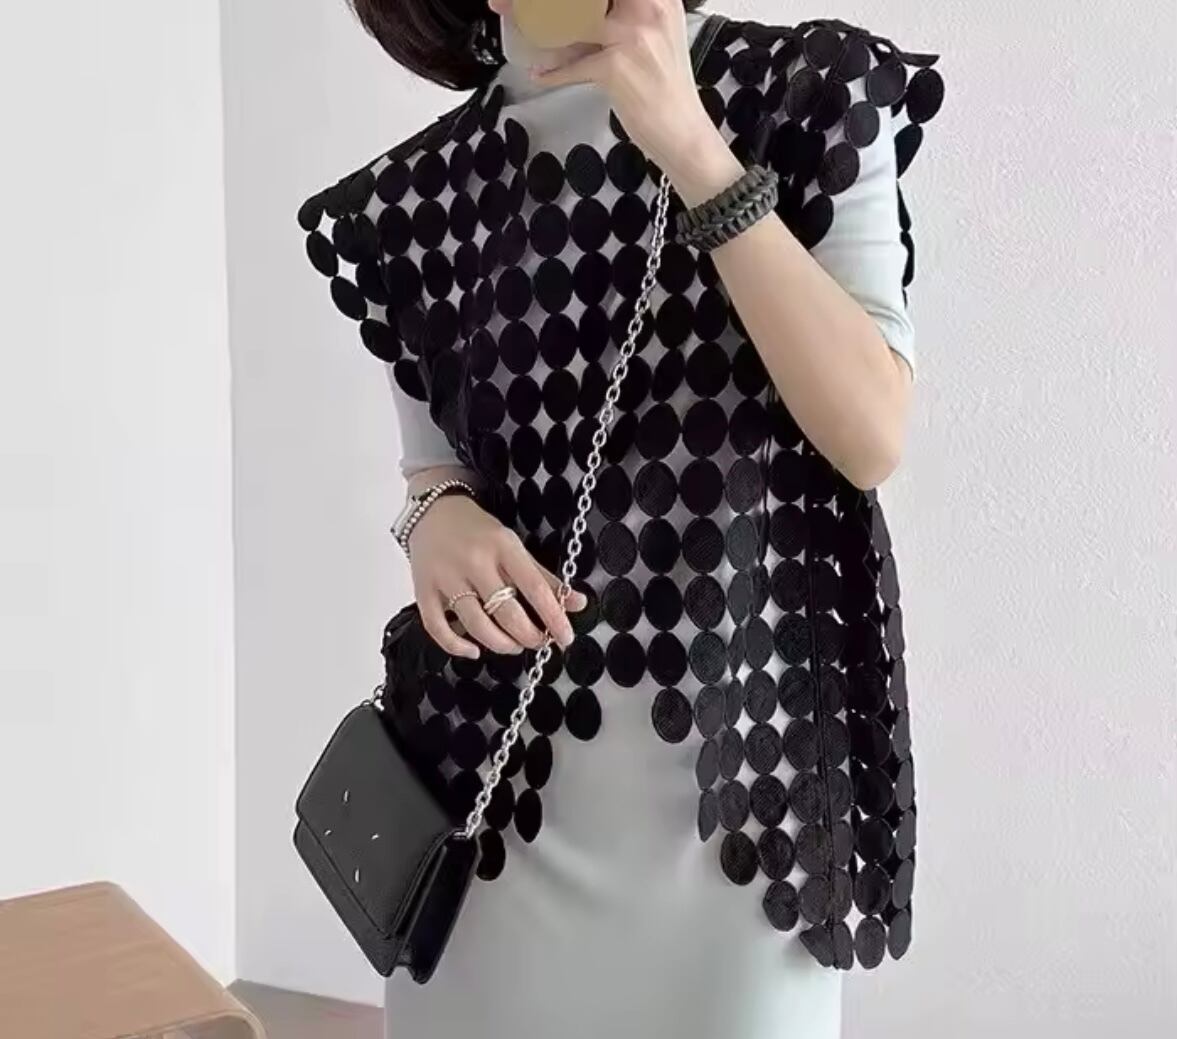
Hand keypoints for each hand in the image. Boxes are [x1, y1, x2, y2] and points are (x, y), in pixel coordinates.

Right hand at [408, 493, 586, 659]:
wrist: (432, 511)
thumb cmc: (478, 532)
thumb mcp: (514, 546)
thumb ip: (544, 578)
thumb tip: (578, 603)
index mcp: (503, 546)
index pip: (535, 588)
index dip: (554, 617)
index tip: (565, 637)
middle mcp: (475, 562)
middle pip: (507, 613)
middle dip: (529, 636)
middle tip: (539, 641)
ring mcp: (446, 577)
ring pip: (476, 625)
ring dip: (501, 644)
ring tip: (513, 645)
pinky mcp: (423, 590)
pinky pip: (437, 628)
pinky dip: (456, 647)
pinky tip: (473, 651)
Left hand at [490, 0, 731, 187]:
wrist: (683, 131)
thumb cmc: (667, 86)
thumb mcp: (658, 33)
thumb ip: (630, 11)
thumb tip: (585, 7)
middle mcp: (648, 6)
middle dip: (547, 0)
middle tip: (513, 2)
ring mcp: (631, 35)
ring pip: (574, 17)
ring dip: (541, 22)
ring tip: (522, 23)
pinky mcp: (615, 66)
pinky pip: (573, 63)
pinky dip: (553, 71)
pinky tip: (540, 73)